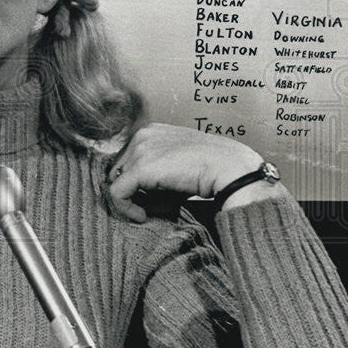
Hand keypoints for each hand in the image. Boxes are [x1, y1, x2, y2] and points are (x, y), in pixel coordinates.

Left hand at [106, 123, 270, 222]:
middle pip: (119, 170)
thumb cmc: (211, 169)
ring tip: (158, 208)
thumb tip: (139, 195)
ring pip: (117, 182)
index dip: (137, 182)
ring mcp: (139, 150)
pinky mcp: (139, 169)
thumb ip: (157, 172)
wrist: (230, 168)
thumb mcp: (179, 164)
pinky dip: (126, 209)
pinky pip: (117, 194)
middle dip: (134, 190)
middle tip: (156, 205)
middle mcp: (142, 135)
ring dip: (134, 200)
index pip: (127, 159)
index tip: (154, 197)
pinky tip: (144, 217)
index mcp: (152, 130)